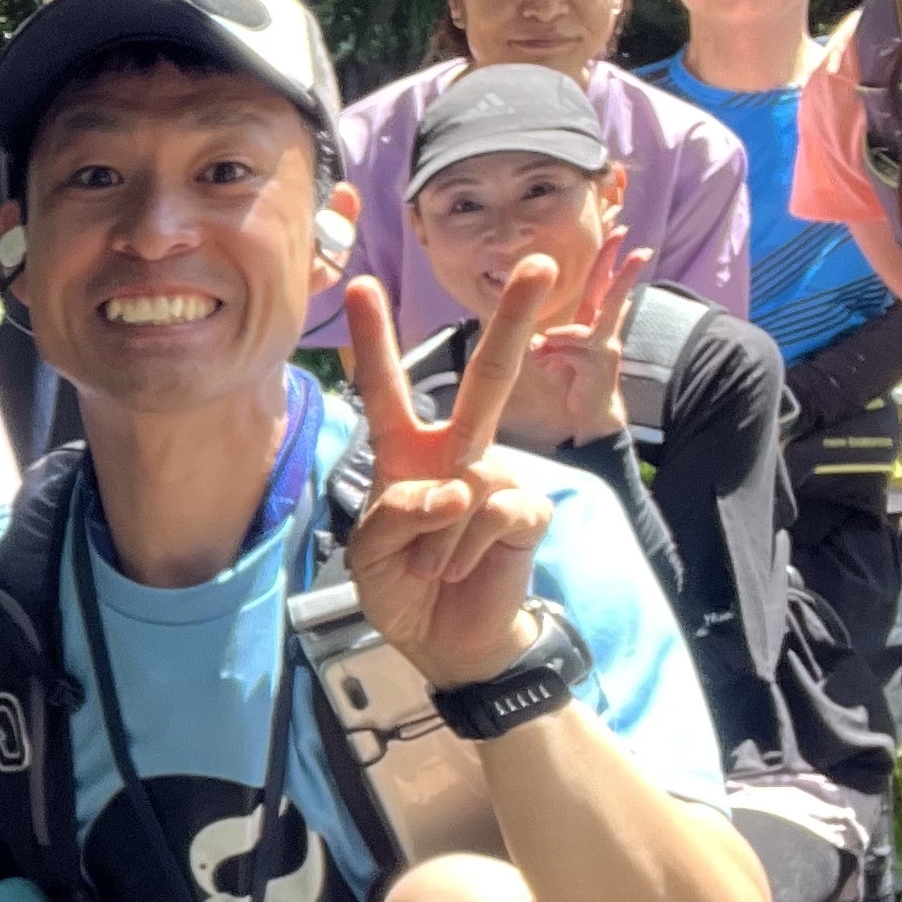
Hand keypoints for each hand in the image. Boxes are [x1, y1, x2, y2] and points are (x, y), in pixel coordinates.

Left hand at [341, 264, 564, 689]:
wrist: (445, 640)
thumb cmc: (402, 586)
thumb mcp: (370, 555)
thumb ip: (396, 515)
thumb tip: (456, 489)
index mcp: (406, 453)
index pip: (385, 390)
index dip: (374, 340)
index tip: (361, 284)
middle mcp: (456, 452)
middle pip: (486, 380)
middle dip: (514, 321)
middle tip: (540, 261)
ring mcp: (497, 477)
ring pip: (463, 487)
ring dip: (434, 545)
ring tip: (435, 568)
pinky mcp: (527, 511)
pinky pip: (492, 515)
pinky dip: (467, 552)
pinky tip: (469, 569)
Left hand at [496, 236, 645, 451]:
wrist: (590, 413)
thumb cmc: (574, 379)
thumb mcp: (556, 353)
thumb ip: (549, 340)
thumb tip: (537, 339)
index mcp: (594, 322)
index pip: (601, 284)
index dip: (609, 258)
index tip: (619, 230)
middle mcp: (604, 331)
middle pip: (614, 296)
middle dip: (626, 272)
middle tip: (641, 249)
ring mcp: (605, 348)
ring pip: (581, 330)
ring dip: (557, 340)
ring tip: (541, 349)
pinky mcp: (598, 365)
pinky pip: (570, 351)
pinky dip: (552, 356)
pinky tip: (545, 364)